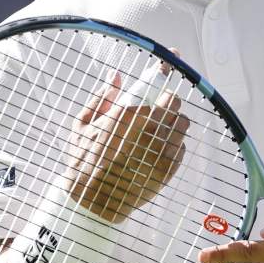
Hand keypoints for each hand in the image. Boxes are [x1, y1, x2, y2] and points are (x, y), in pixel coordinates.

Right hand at [65, 71, 187, 222]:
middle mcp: (147, 131)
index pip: (158, 84)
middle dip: (169, 100)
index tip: (173, 59)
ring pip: (182, 125)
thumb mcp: (81, 126)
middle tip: (160, 104)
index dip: (167, 69)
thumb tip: (116, 77)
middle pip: (174, 103)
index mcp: (127, 116)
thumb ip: (100, 99)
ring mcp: (159, 151)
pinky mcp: (167, 170)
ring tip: (162, 127)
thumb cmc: (82, 163)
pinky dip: (175, 144)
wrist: (92, 203)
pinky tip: (160, 147)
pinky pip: (182, 148)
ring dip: (175, 122)